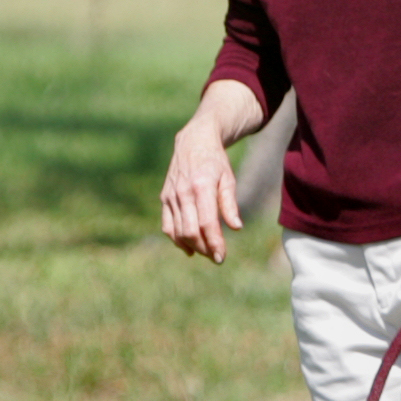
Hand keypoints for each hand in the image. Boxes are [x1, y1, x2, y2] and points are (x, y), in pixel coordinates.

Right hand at [161, 122, 241, 261]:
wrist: (193, 141)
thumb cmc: (215, 161)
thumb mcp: (228, 178)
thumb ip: (230, 203)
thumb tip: (236, 228)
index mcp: (201, 186)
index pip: (207, 223)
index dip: (214, 243)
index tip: (222, 257)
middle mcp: (183, 192)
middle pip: (190, 231)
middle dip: (204, 249)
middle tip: (217, 258)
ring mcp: (171, 196)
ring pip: (177, 231)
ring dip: (192, 246)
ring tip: (206, 253)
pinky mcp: (164, 198)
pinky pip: (167, 225)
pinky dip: (176, 240)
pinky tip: (189, 248)